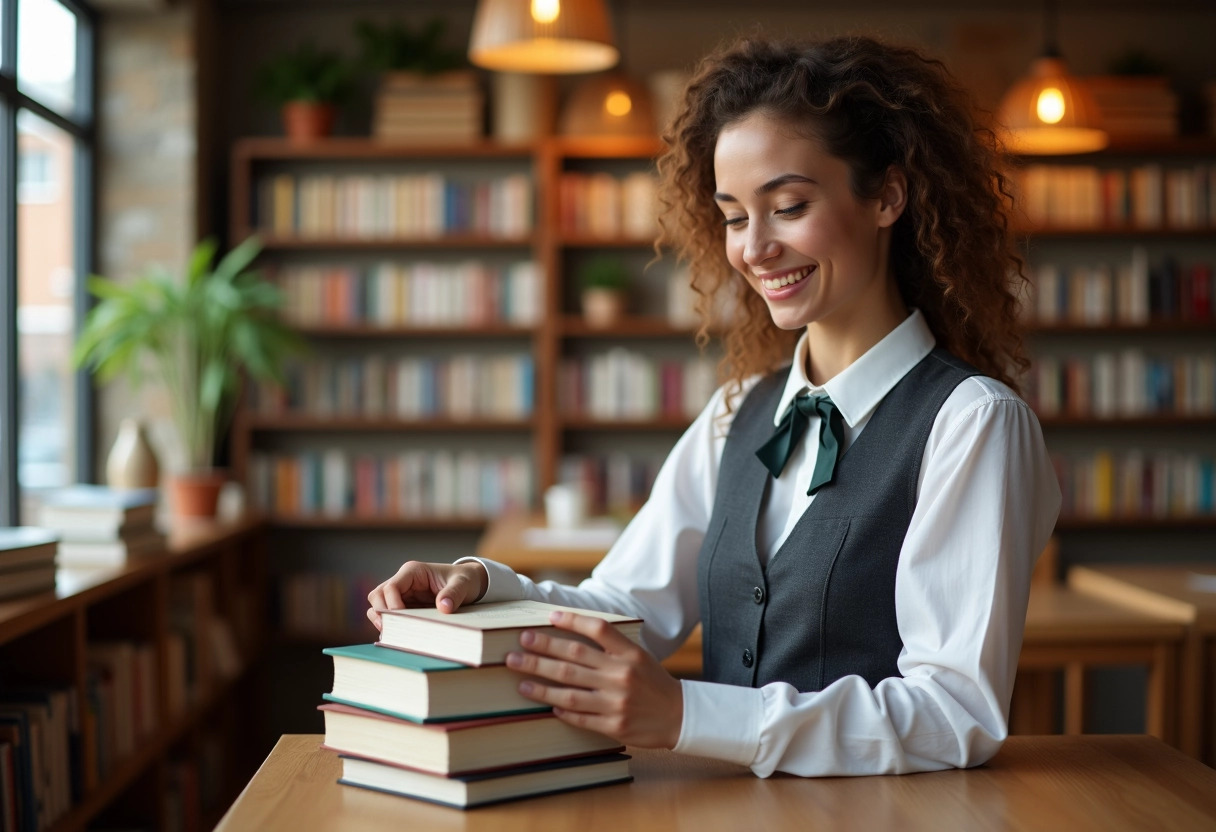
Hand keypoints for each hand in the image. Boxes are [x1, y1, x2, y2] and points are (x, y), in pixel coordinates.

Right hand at [366, 561, 488, 630]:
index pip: (391, 587)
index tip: (402, 620)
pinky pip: (389, 617)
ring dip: (382, 620)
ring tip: (391, 635)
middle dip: (380, 613)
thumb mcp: (463, 584)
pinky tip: (398, 636)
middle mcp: (403, 582)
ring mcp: (402, 595)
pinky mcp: (404, 607)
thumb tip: (443, 607)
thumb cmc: (464, 580)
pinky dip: (390, 626)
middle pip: (377, 596)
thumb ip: (454, 593)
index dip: (391, 605)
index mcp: (413, 572)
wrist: (469, 583)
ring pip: (378, 606)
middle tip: (391, 630)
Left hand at [506, 611, 683, 748]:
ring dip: (541, 685)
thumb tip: (571, 631)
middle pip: (574, 659)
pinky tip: (547, 705)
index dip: (572, 621)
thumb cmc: (652, 682)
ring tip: (521, 680)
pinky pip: (581, 717)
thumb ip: (611, 645)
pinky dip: (562, 710)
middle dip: (542, 651)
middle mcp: (622, 675)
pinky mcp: (614, 726)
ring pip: (570, 691)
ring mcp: (617, 702)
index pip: (598, 630)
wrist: (679, 716)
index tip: (549, 617)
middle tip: (519, 645)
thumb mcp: (638, 656)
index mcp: (630, 654)